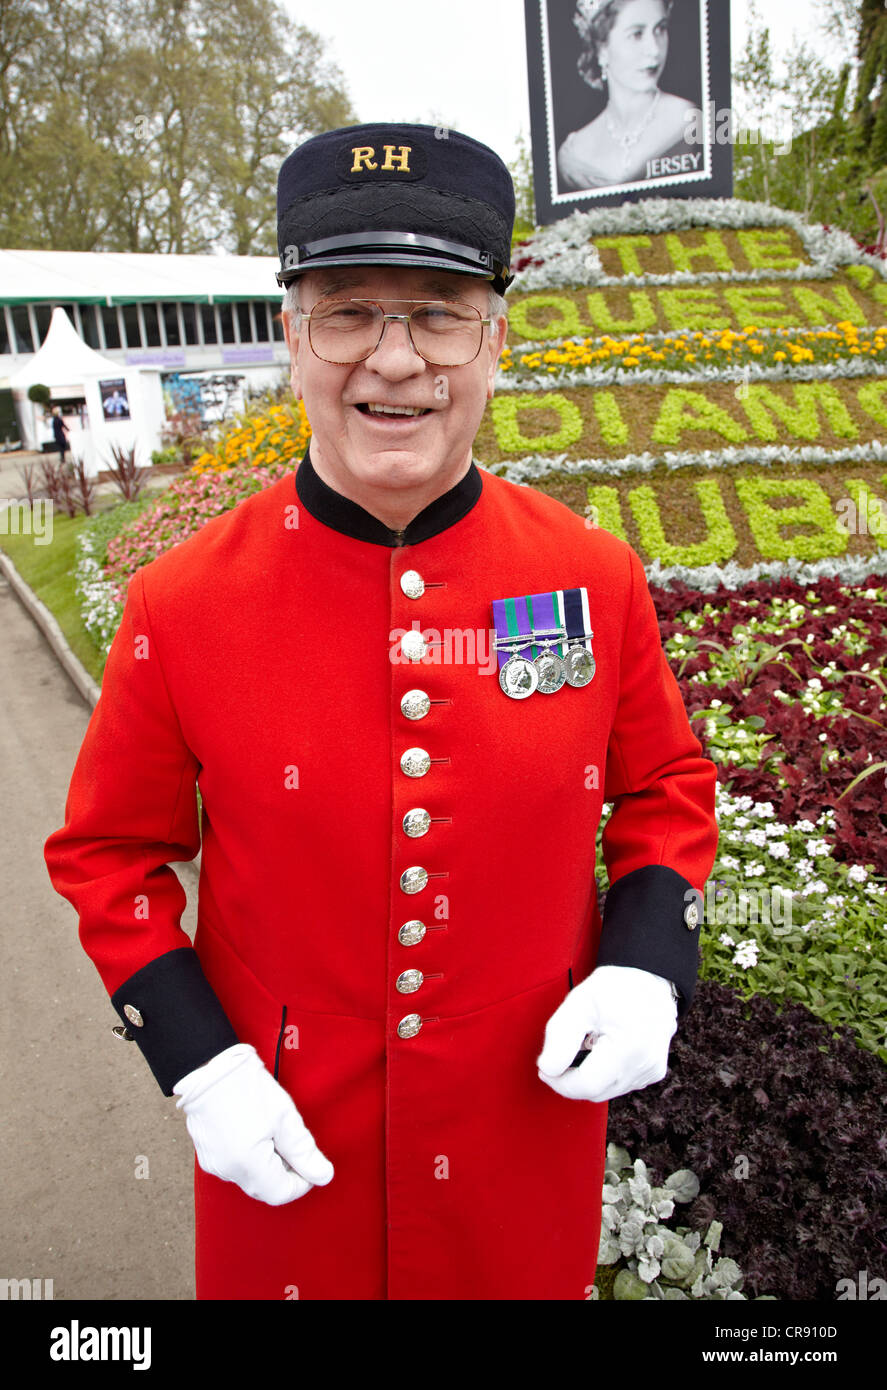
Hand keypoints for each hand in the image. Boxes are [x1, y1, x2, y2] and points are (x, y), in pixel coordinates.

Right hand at [173, 1043, 333, 1205]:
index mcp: (248, 1165)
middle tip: (291, 1141)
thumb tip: (322, 1175)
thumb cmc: (246, 1087)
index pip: (282, 1193)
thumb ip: (304, 1152)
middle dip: (284, 1171)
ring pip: (250, 1176)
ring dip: (267, 1163)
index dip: (301, 1181)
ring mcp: (214, 1163)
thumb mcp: (284, 1118)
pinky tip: (254, 1131)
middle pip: (265, 1187)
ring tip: (271, 1130)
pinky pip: (234, 1166)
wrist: (209, 1068)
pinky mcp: (207, 1154)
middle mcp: (228, 1171)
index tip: (309, 1161)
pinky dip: (249, 1157)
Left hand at [536, 966, 676, 1102]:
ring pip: (607, 1091)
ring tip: (588, 1042)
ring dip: (589, 1076)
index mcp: (630, 1046)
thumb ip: (560, 1036)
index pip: (587, 1085)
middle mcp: (646, 1064)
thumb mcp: (579, 1002)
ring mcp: (652, 1070)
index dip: (560, 1082)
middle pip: (596, 1092)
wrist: (648, 977)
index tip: (546, 1068)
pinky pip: (620, 1084)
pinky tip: (604, 1048)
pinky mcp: (654, 1072)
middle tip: (562, 1051)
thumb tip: (548, 1069)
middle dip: (572, 1079)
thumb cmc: (613, 987)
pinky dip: (605, 1073)